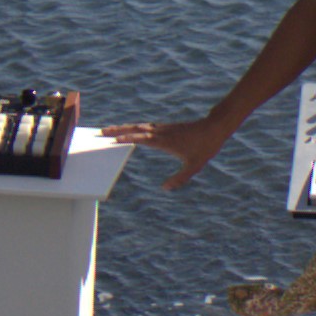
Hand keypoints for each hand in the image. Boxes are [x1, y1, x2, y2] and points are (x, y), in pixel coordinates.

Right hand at [103, 114, 231, 192]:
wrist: (215, 127)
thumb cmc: (205, 147)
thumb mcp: (194, 166)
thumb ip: (180, 178)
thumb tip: (165, 189)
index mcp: (165, 140)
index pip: (142, 138)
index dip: (127, 138)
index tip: (113, 139)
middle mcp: (161, 132)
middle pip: (135, 129)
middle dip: (117, 130)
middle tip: (101, 131)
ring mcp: (163, 128)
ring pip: (139, 126)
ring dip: (123, 127)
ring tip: (109, 129)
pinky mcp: (166, 127)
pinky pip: (145, 127)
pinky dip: (134, 128)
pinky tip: (130, 131)